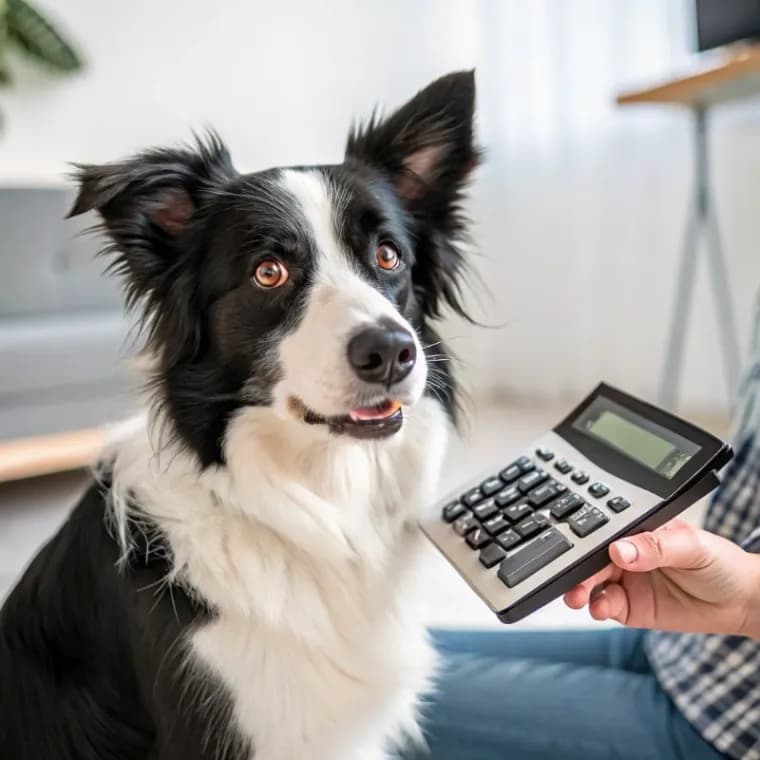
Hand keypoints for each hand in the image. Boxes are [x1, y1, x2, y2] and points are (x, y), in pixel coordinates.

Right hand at [563, 519, 759, 636]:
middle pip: (591, 560)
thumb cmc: (719, 563)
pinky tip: (599, 608)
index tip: (577, 552)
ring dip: (581, 590)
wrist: (740, 602)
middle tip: (573, 581)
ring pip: (591, 584)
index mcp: (636, 531)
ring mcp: (626, 581)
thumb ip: (655, 546)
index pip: (604, 533)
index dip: (586, 542)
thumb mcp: (691, 546)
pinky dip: (597, 607)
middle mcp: (626, 555)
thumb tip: (620, 549)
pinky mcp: (630, 608)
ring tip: (580, 598)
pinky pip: (605, 606)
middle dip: (577, 571)